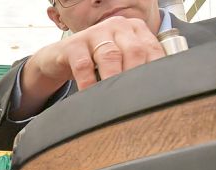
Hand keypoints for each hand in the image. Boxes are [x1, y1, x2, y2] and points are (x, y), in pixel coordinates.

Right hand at [19, 16, 162, 115]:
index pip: (152, 49)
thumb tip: (156, 92)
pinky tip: (91, 94)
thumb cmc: (95, 61)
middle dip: (135, 75)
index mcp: (134, 28)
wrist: (59, 57)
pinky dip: (88, 82)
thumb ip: (137, 66)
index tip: (154, 92)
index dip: (155, 70)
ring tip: (115, 97)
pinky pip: (83, 65)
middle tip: (136, 98)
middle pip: (134, 50)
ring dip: (114, 78)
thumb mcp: (119, 59)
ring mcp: (94, 33)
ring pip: (110, 55)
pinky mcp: (73, 45)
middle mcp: (117, 26)